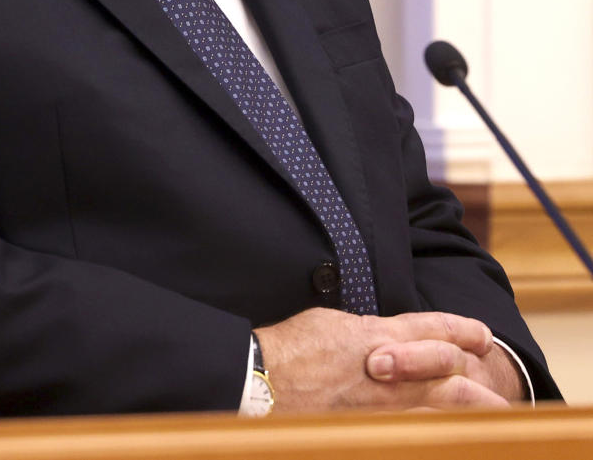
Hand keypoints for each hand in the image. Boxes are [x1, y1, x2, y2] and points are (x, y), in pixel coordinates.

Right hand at [254, 308, 514, 411]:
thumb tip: (380, 336)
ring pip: (442, 409)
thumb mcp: (331, 323)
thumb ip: (365, 331)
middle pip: (451, 372)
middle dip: (480, 381)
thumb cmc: (290, 348)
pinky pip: (416, 436)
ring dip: (471, 414)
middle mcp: (390, 369)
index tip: (481, 336)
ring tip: (493, 420)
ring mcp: (384, 405)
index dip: (462, 331)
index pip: (433, 328)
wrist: (263, 382)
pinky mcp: (371, 430)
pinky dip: (437, 437)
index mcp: (379, 335)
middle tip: (501, 391)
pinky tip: (448, 441)